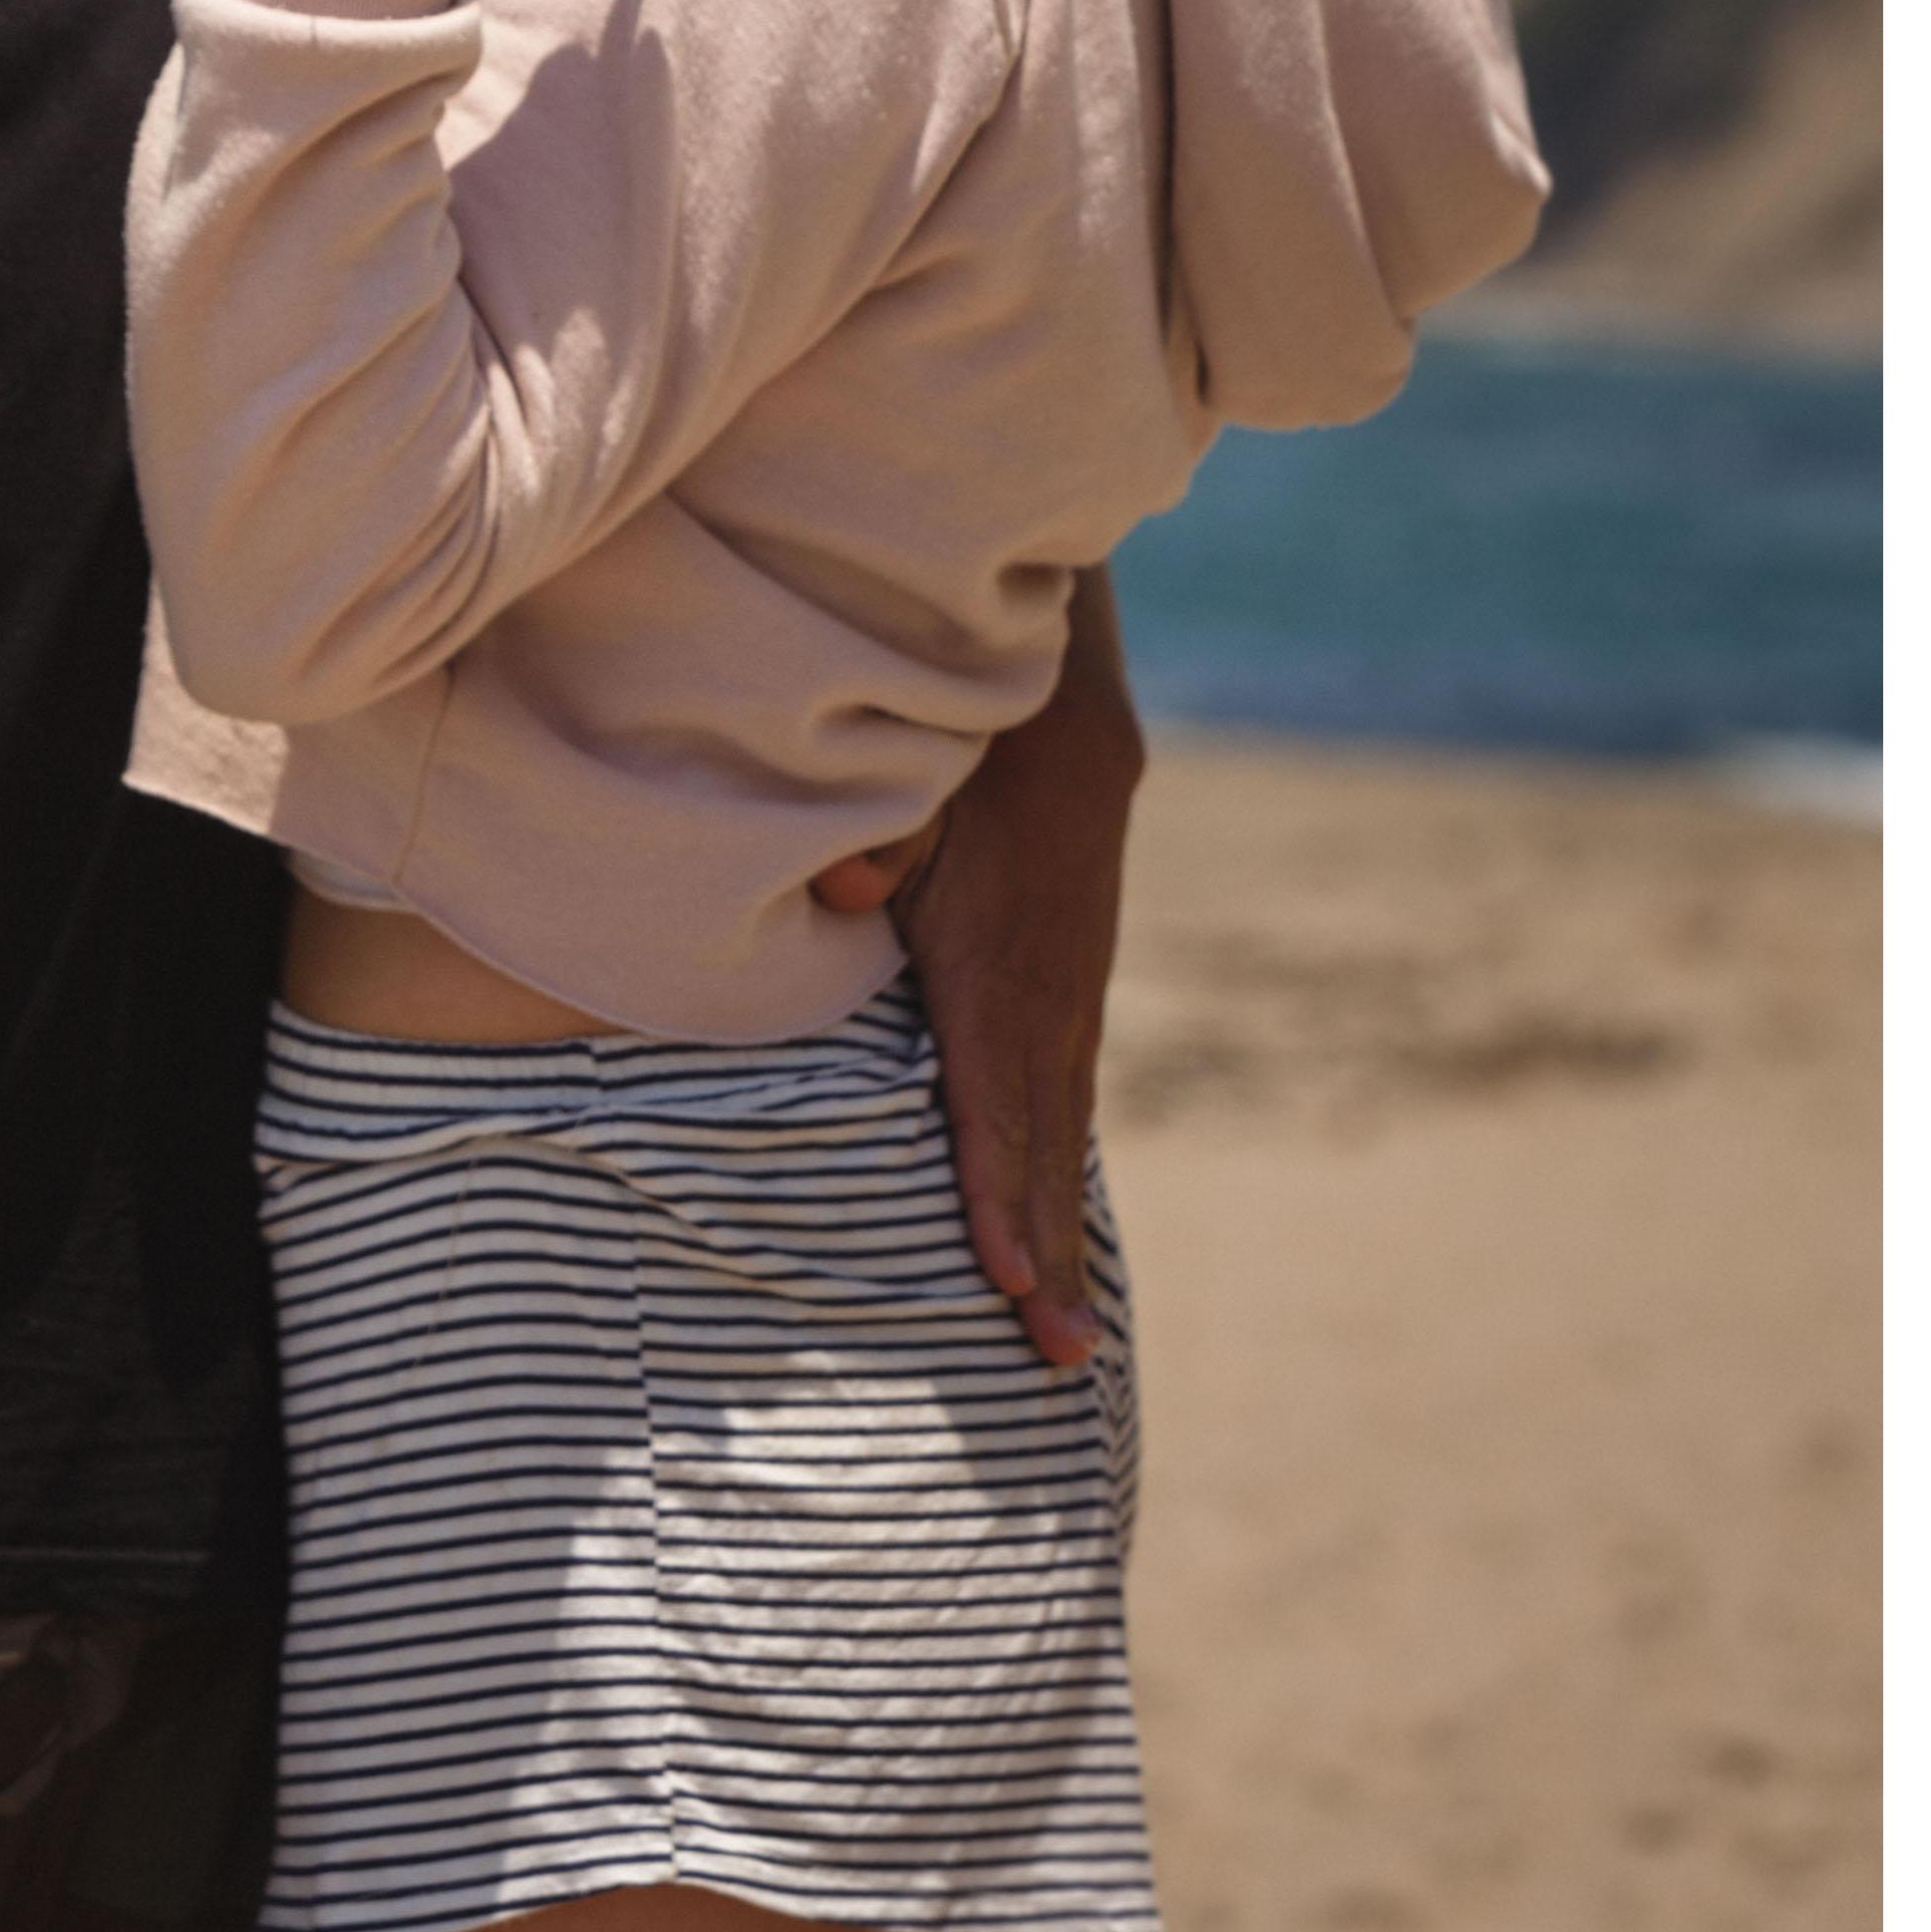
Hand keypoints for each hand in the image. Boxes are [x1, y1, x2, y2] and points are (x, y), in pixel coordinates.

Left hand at [864, 575, 1144, 1367]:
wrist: (1029, 577)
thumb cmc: (928, 656)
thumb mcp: (907, 724)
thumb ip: (873, 813)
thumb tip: (848, 897)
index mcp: (1016, 891)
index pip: (1005, 1060)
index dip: (1006, 1174)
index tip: (1007, 1283)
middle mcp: (1062, 917)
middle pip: (1051, 1094)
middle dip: (1046, 1224)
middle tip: (1055, 1354)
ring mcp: (1082, 911)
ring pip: (1067, 1069)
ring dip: (1055, 1182)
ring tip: (1060, 1309)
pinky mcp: (1080, 897)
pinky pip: (1067, 1029)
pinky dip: (1057, 1111)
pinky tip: (1048, 1176)